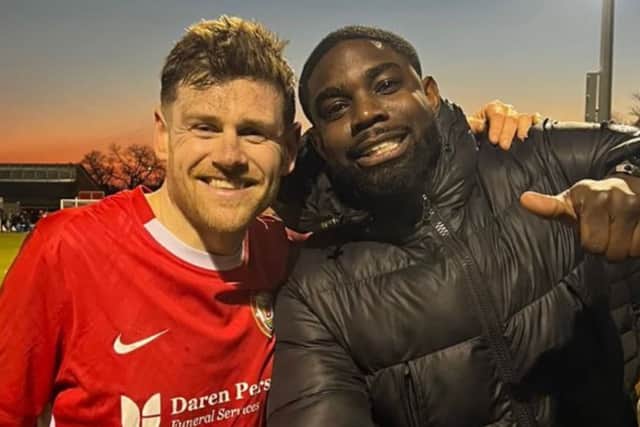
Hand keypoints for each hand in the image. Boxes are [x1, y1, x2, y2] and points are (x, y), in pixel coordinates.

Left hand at [466, 100, 541, 150]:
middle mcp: (506, 112)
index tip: (493, 140)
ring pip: (524, 118)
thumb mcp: (469, 129)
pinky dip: (536, 124)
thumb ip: (472, 125)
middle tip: (504, 146)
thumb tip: (480, 125)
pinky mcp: (526, 126)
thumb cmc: (475, 135)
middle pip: (511, 118)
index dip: (496, 127)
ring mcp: (517, 118)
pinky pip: (534, 121)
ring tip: (520, 139)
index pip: (497, 114)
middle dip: (507, 132)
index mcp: (492, 109)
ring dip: (522, 129)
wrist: (480, 145)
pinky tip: (536, 130)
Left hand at [520, 176, 639, 260]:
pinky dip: (639, 245)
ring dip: (624, 247)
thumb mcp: (570, 204)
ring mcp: (635, 202)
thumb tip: (524, 199)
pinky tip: (635, 230)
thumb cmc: (594, 203)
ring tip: (620, 230)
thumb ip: (549, 207)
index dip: (586, 238)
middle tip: (605, 232)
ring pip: (626, 250)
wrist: (630, 188)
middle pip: (603, 250)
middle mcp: (611, 194)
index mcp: (586, 193)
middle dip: (604, 248)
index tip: (564, 219)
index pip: (587, 238)